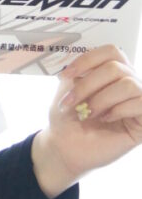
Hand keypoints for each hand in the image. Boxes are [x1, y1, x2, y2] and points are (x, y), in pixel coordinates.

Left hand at [31, 45, 141, 198]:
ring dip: (101, 99)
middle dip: (88, 85)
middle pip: (116, 67)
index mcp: (112, 71)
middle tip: (71, 102)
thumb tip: (84, 59)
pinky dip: (117, 110)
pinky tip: (105, 119)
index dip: (87, 60)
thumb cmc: (67, 117)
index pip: (111, 51)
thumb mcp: (67, 88)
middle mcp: (129, 83)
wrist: (65, 147)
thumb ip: (80, 70)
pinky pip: (140, 103)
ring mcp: (138, 101)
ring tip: (88, 113)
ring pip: (129, 84)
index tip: (66, 76)